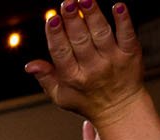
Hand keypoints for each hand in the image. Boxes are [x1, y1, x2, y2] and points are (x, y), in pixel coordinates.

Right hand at [25, 0, 145, 126]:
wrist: (120, 109)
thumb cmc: (86, 101)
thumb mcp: (61, 96)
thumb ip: (45, 78)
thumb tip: (29, 65)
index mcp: (72, 78)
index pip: (61, 53)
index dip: (56, 35)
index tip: (51, 19)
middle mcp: (93, 69)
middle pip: (80, 40)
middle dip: (72, 20)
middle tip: (67, 3)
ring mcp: (113, 60)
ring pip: (101, 33)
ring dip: (93, 14)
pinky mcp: (131, 54)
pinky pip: (127, 34)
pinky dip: (123, 20)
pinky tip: (117, 6)